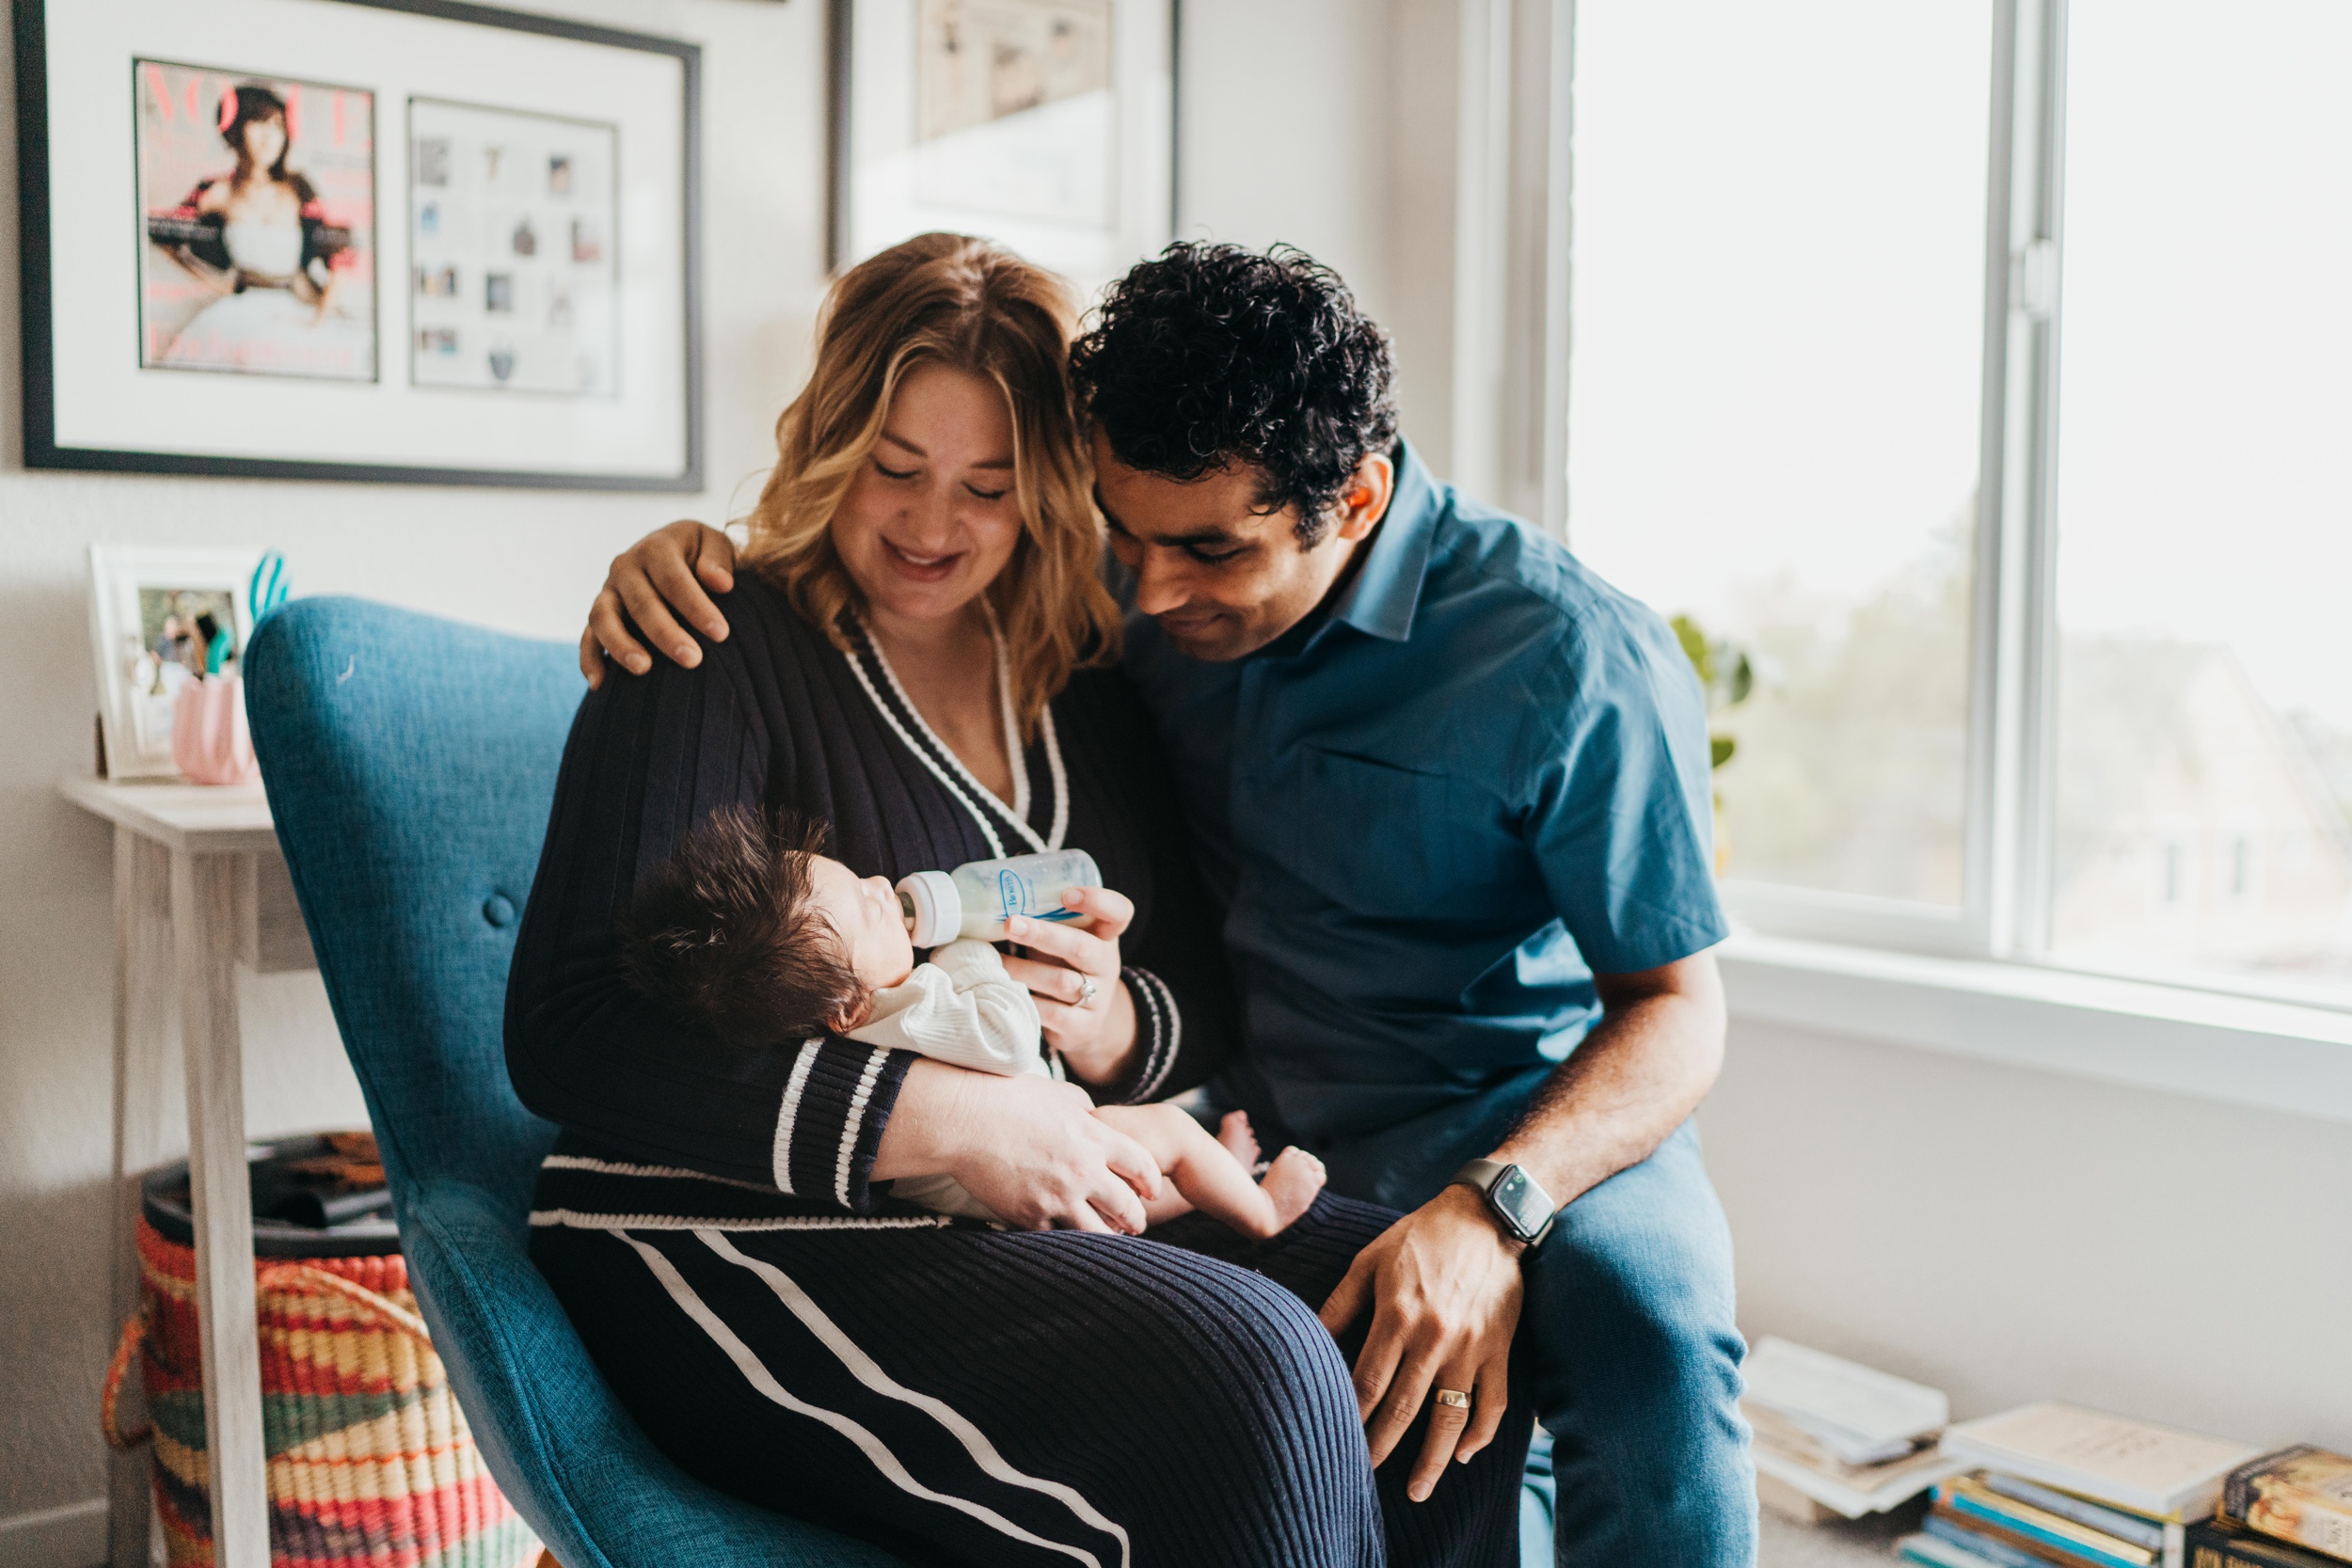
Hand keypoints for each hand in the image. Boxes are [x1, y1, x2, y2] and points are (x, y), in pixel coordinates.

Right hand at [580, 520, 738, 687]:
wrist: (675, 553)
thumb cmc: (701, 555)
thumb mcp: (714, 544)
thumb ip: (718, 558)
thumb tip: (721, 583)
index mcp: (656, 548)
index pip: (674, 579)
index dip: (696, 606)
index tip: (721, 633)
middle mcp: (626, 567)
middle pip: (642, 603)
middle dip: (666, 633)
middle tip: (693, 659)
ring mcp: (608, 592)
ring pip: (604, 617)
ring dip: (621, 644)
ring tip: (643, 669)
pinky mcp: (599, 615)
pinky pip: (587, 637)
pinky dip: (590, 660)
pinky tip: (601, 684)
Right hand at [908, 1067, 1162, 1233]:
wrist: (962, 1120)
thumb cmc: (1006, 1098)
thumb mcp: (1056, 1093)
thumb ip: (1082, 1106)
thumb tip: (1093, 1113)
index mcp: (1093, 1137)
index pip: (1141, 1165)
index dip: (1151, 1182)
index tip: (1151, 1192)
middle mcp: (1082, 1170)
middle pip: (1127, 1206)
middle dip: (1137, 1220)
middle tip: (1137, 1226)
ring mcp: (1056, 1196)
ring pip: (1098, 1234)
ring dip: (1106, 1239)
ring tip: (1107, 1241)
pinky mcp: (1029, 1215)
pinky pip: (1058, 1238)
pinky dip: (1065, 1240)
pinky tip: (1068, 1241)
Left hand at [1002, 886, 1138, 1088]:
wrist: (1086, 1023)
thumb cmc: (1066, 966)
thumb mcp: (1067, 939)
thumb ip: (1047, 914)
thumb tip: (1003, 873)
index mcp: (1105, 936)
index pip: (1119, 912)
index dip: (1098, 901)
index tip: (1066, 894)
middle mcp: (1106, 965)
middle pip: (1083, 948)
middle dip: (1044, 934)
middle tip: (1010, 923)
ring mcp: (1098, 998)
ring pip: (1061, 982)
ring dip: (1023, 970)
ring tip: (993, 961)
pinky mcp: (1082, 1027)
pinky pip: (1051, 1014)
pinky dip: (1024, 1001)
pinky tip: (1002, 992)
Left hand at [1319, 1183, 1523, 1501]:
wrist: (1486, 1218)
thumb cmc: (1419, 1236)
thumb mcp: (1370, 1260)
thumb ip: (1340, 1304)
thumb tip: (1308, 1339)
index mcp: (1398, 1315)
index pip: (1368, 1382)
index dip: (1350, 1417)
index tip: (1336, 1441)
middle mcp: (1435, 1338)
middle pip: (1404, 1408)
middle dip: (1381, 1448)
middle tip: (1363, 1478)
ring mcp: (1471, 1347)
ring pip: (1451, 1416)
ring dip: (1434, 1460)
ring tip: (1417, 1490)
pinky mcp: (1499, 1350)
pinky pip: (1494, 1403)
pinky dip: (1481, 1433)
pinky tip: (1464, 1453)